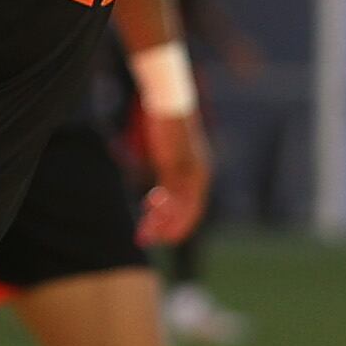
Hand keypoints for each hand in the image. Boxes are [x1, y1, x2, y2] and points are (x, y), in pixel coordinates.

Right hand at [135, 101, 212, 247]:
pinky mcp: (178, 163)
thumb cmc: (168, 126)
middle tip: (151, 242)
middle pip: (187, 213)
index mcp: (201, 175)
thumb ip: (170, 173)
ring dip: (160, 223)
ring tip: (145, 235)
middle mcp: (200, 175)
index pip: (192, 209)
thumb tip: (162, 190)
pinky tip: (146, 214)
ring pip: (178, 207)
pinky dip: (160, 208)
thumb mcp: (170, 155)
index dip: (177, 225)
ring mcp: (190, 170)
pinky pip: (170, 193)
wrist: (169, 103)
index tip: (161, 235)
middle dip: (169, 230)